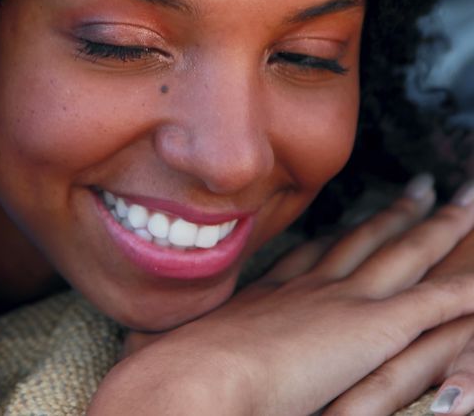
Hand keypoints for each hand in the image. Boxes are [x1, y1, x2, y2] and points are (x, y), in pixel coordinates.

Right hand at [89, 176, 473, 415]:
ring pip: (406, 256)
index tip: (350, 221)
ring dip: (442, 228)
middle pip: (362, 243)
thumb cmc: (164, 376)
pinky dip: (469, 286)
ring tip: (467, 203)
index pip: (310, 260)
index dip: (336, 238)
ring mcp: (341, 304)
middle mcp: (305, 292)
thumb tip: (132, 341)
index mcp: (262, 299)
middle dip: (394, 215)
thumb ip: (155, 343)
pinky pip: (439, 301)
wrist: (188, 383)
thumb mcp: (154, 351)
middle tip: (421, 188)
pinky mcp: (373, 328)